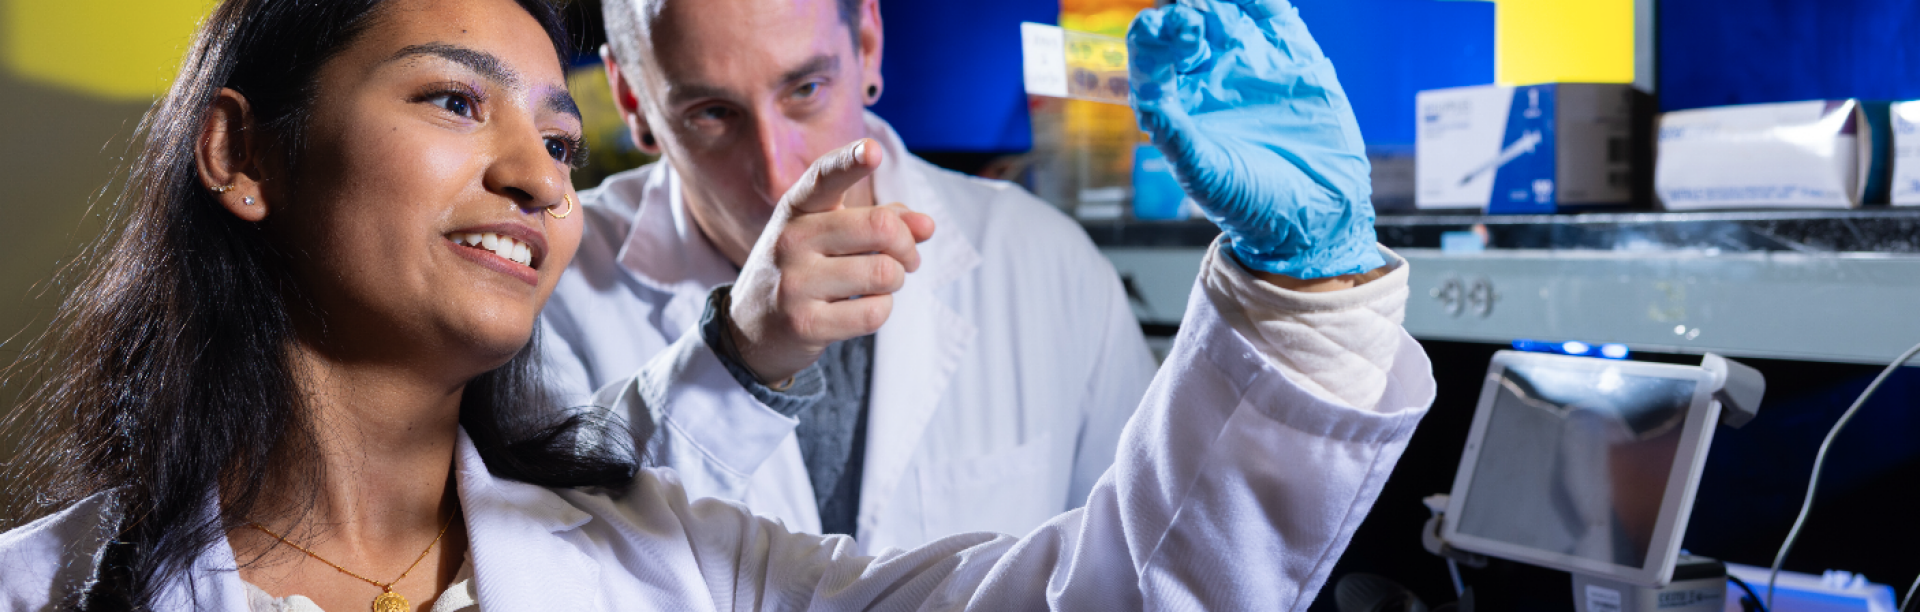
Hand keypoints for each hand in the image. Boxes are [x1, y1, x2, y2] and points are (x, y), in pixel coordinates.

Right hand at [727, 139, 936, 382]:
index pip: (824, 177)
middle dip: (907, 245)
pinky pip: (874, 312)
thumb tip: (926, 225)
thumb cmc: (804, 270)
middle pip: (879, 227)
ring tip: (880, 285)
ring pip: (883, 273)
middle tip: (908, 259)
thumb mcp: (830, 235)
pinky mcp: (805, 325)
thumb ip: (881, 220)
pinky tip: (862, 308)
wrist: (752, 330)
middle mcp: (790, 240)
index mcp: (797, 209)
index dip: (851, 162)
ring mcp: (794, 284)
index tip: (873, 150)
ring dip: (896, 281)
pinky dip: (881, 309)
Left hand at [1129, 0, 1384, 279]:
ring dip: (1215, 3)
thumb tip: (1146, 103)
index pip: (1151, 56)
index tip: (1161, 34)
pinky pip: (1272, 16)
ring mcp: (1249, 63)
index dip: (1151, 38)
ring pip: (1224, 13)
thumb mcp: (1205, 173)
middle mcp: (1208, 76)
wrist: (1315, 214)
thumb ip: (1175, 137)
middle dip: (1183, 15)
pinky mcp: (1292, 57)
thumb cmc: (1250, 203)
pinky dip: (1261, 1)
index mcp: (1177, 102)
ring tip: (1212, 5)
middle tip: (1190, 20)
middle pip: (1184, 26)